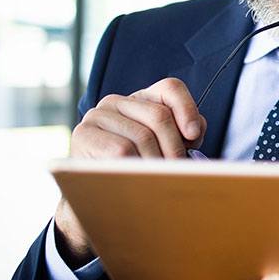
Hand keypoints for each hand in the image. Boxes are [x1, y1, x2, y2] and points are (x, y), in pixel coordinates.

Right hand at [54, 78, 205, 265]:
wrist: (93, 190)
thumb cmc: (135, 167)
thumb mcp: (163, 146)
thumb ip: (183, 133)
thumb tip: (195, 131)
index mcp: (140, 99)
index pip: (171, 88)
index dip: (187, 109)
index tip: (194, 137)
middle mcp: (116, 101)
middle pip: (160, 115)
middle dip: (174, 147)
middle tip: (178, 170)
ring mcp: (97, 115)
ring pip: (143, 136)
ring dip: (157, 163)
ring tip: (160, 179)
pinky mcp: (83, 135)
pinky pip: (121, 150)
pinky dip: (137, 167)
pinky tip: (139, 179)